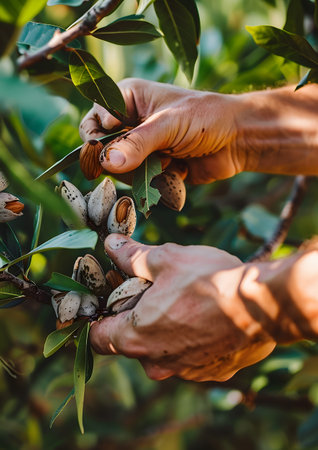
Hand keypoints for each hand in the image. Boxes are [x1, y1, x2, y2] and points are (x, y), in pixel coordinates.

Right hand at [80, 80, 317, 182]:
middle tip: (148, 158)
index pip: (93, 122)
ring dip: (145, 172)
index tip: (115, 150)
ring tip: (170, 161)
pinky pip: (141, 182)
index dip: (99, 139)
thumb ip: (138, 143)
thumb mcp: (169, 125)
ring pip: (122, 171)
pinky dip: (157, 182)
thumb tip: (106, 162)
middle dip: (125, 161)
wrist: (238, 140)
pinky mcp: (153, 167)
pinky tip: (177, 171)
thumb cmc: (205, 118)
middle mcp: (130, 122)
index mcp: (127, 99)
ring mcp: (141, 147)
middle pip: (104, 151)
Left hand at [90, 234, 276, 381]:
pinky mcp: (212, 373)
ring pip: (163, 350)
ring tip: (187, 302)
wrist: (261, 305)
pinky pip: (192, 356)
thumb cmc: (208, 280)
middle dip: (138, 318)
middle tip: (156, 292)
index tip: (111, 302)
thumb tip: (111, 244)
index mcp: (135, 337)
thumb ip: (132, 256)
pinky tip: (209, 318)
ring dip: (168, 330)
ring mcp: (185, 372)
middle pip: (133, 342)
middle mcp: (156, 363)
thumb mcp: (164, 259)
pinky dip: (193, 339)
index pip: (98, 338)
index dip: (100, 318)